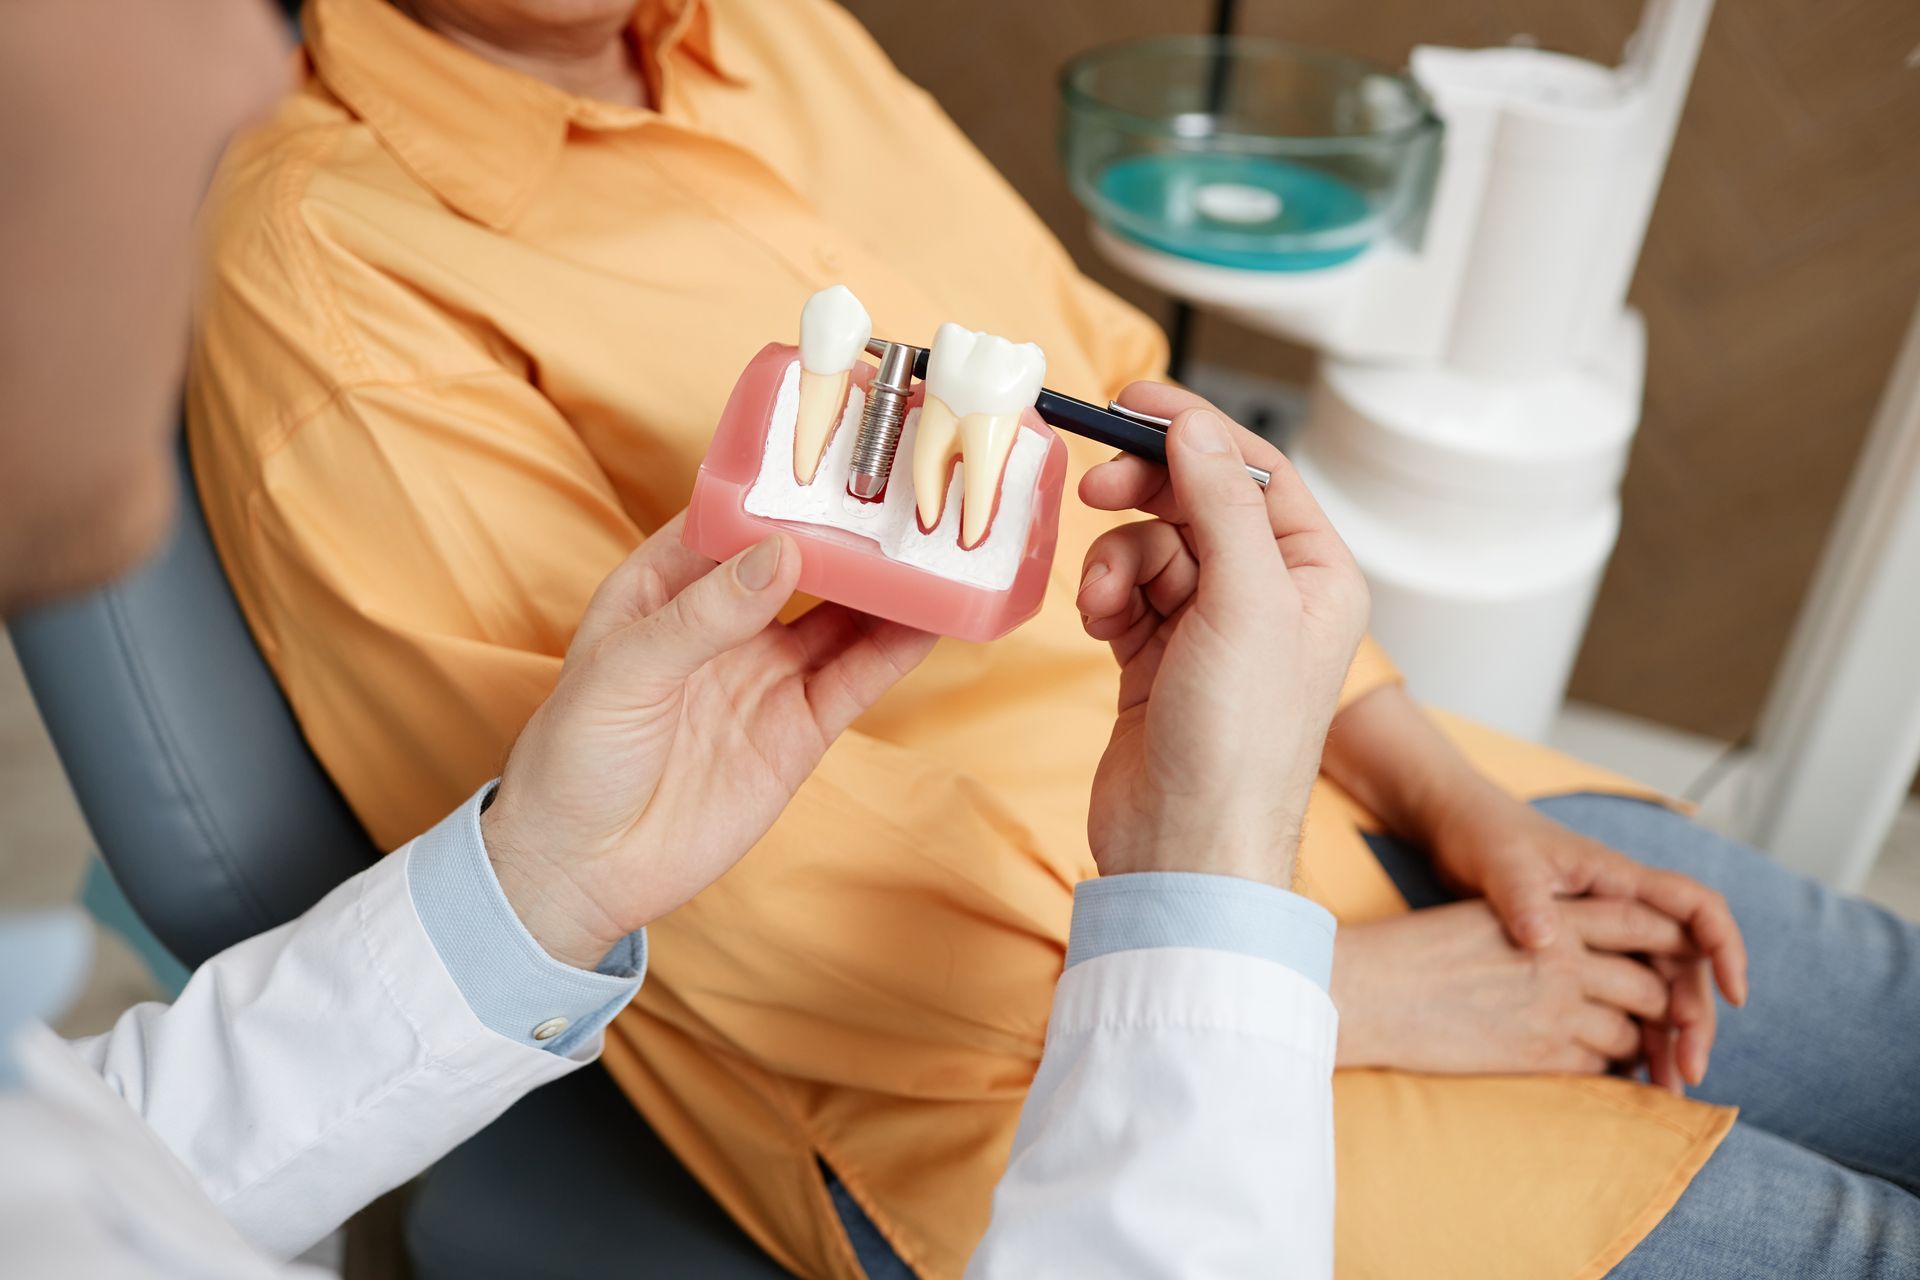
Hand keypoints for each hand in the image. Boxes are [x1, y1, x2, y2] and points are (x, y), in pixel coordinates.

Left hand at [480, 513, 936, 968]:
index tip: (836, 458)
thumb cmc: (572, 758)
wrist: (582, 871)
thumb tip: (781, 554)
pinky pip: (856, 678)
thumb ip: (704, 614)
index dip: (783, 489)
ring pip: (843, 615)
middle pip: (801, 562)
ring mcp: (765, 674)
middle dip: (852, 531)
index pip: (735, 519)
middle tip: (909, 495)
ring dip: (888, 586)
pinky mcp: (797, 729)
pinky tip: (934, 620)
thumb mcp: (624, 671)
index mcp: (665, 586)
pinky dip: (897, 650)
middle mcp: (724, 621)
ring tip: (940, 549)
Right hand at [1074, 384, 1368, 887]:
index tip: (1133, 401)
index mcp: (1317, 578)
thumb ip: (1217, 503)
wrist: (1185, 848)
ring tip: (1106, 601)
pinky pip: (1126, 593)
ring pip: (1152, 546)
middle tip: (1096, 487)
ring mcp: (1212, 630)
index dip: (1196, 430)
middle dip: (1145, 493)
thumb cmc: (1238, 745)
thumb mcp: (1242, 604)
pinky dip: (1106, 597)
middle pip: (1197, 501)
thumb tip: (1192, 426)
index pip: (1256, 471)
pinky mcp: (1159, 658)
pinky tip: (1101, 623)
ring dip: (1119, 561)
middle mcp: (1270, 598)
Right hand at [1333, 898, 1701, 1076]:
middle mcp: (1563, 957)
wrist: (1369, 989)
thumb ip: (1539, 927)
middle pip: (1650, 984)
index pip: (1641, 923)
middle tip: (1666, 1026)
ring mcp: (1554, 1006)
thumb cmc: (1414, 951)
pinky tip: (1591, 1067)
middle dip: (1666, 1010)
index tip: (1678, 964)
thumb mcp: (1485, 918)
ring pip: (1631, 1032)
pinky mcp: (1539, 1051)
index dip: (1672, 944)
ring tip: (1631, 1053)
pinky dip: (1605, 1070)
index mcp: (1551, 915)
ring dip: (1637, 1046)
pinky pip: (1599, 1066)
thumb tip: (1573, 945)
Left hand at [1427, 781, 1746, 1087]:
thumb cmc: (1482, 835)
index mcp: (1617, 879)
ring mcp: (1603, 933)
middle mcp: (1622, 908)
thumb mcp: (1501, 863)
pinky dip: (1629, 1032)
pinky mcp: (1579, 953)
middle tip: (1687, 1073)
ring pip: (1655, 988)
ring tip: (1664, 1088)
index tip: (1735, 997)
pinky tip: (1622, 1072)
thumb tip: (1544, 940)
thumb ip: (1523, 897)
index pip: (1698, 909)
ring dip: (1666, 1036)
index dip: (1725, 949)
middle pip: (1683, 966)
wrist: (1455, 829)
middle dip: (1695, 1019)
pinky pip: (1620, 997)